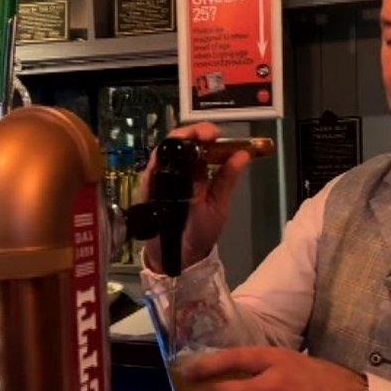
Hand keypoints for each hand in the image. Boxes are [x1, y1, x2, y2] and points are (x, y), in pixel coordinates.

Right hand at [139, 122, 251, 272]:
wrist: (182, 257)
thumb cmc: (200, 231)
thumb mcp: (218, 204)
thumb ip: (227, 179)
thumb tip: (243, 155)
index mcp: (198, 171)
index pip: (199, 144)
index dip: (205, 133)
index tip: (214, 133)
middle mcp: (178, 172)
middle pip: (179, 143)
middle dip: (189, 133)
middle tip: (202, 134)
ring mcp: (161, 180)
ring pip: (162, 154)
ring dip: (173, 144)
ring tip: (185, 140)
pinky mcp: (147, 192)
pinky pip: (149, 174)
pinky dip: (156, 164)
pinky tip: (164, 159)